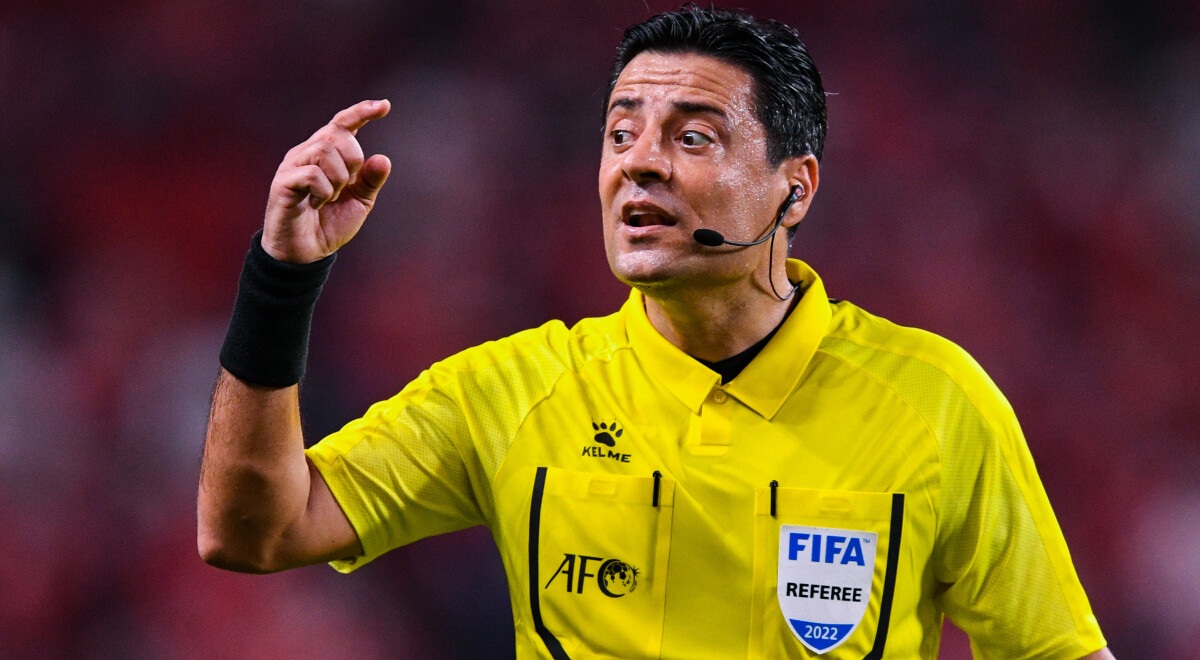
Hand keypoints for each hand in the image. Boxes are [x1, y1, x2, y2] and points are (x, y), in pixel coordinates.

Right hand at [261, 99, 391, 263]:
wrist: (306, 252)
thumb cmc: (329, 223)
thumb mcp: (359, 201)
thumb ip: (370, 180)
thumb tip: (383, 158)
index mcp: (326, 154)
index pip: (343, 123)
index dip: (362, 112)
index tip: (384, 106)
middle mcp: (307, 152)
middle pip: (337, 134)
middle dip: (352, 160)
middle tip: (346, 186)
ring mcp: (293, 165)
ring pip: (324, 150)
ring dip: (338, 178)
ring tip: (329, 197)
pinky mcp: (283, 182)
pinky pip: (312, 173)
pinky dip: (324, 190)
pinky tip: (316, 203)